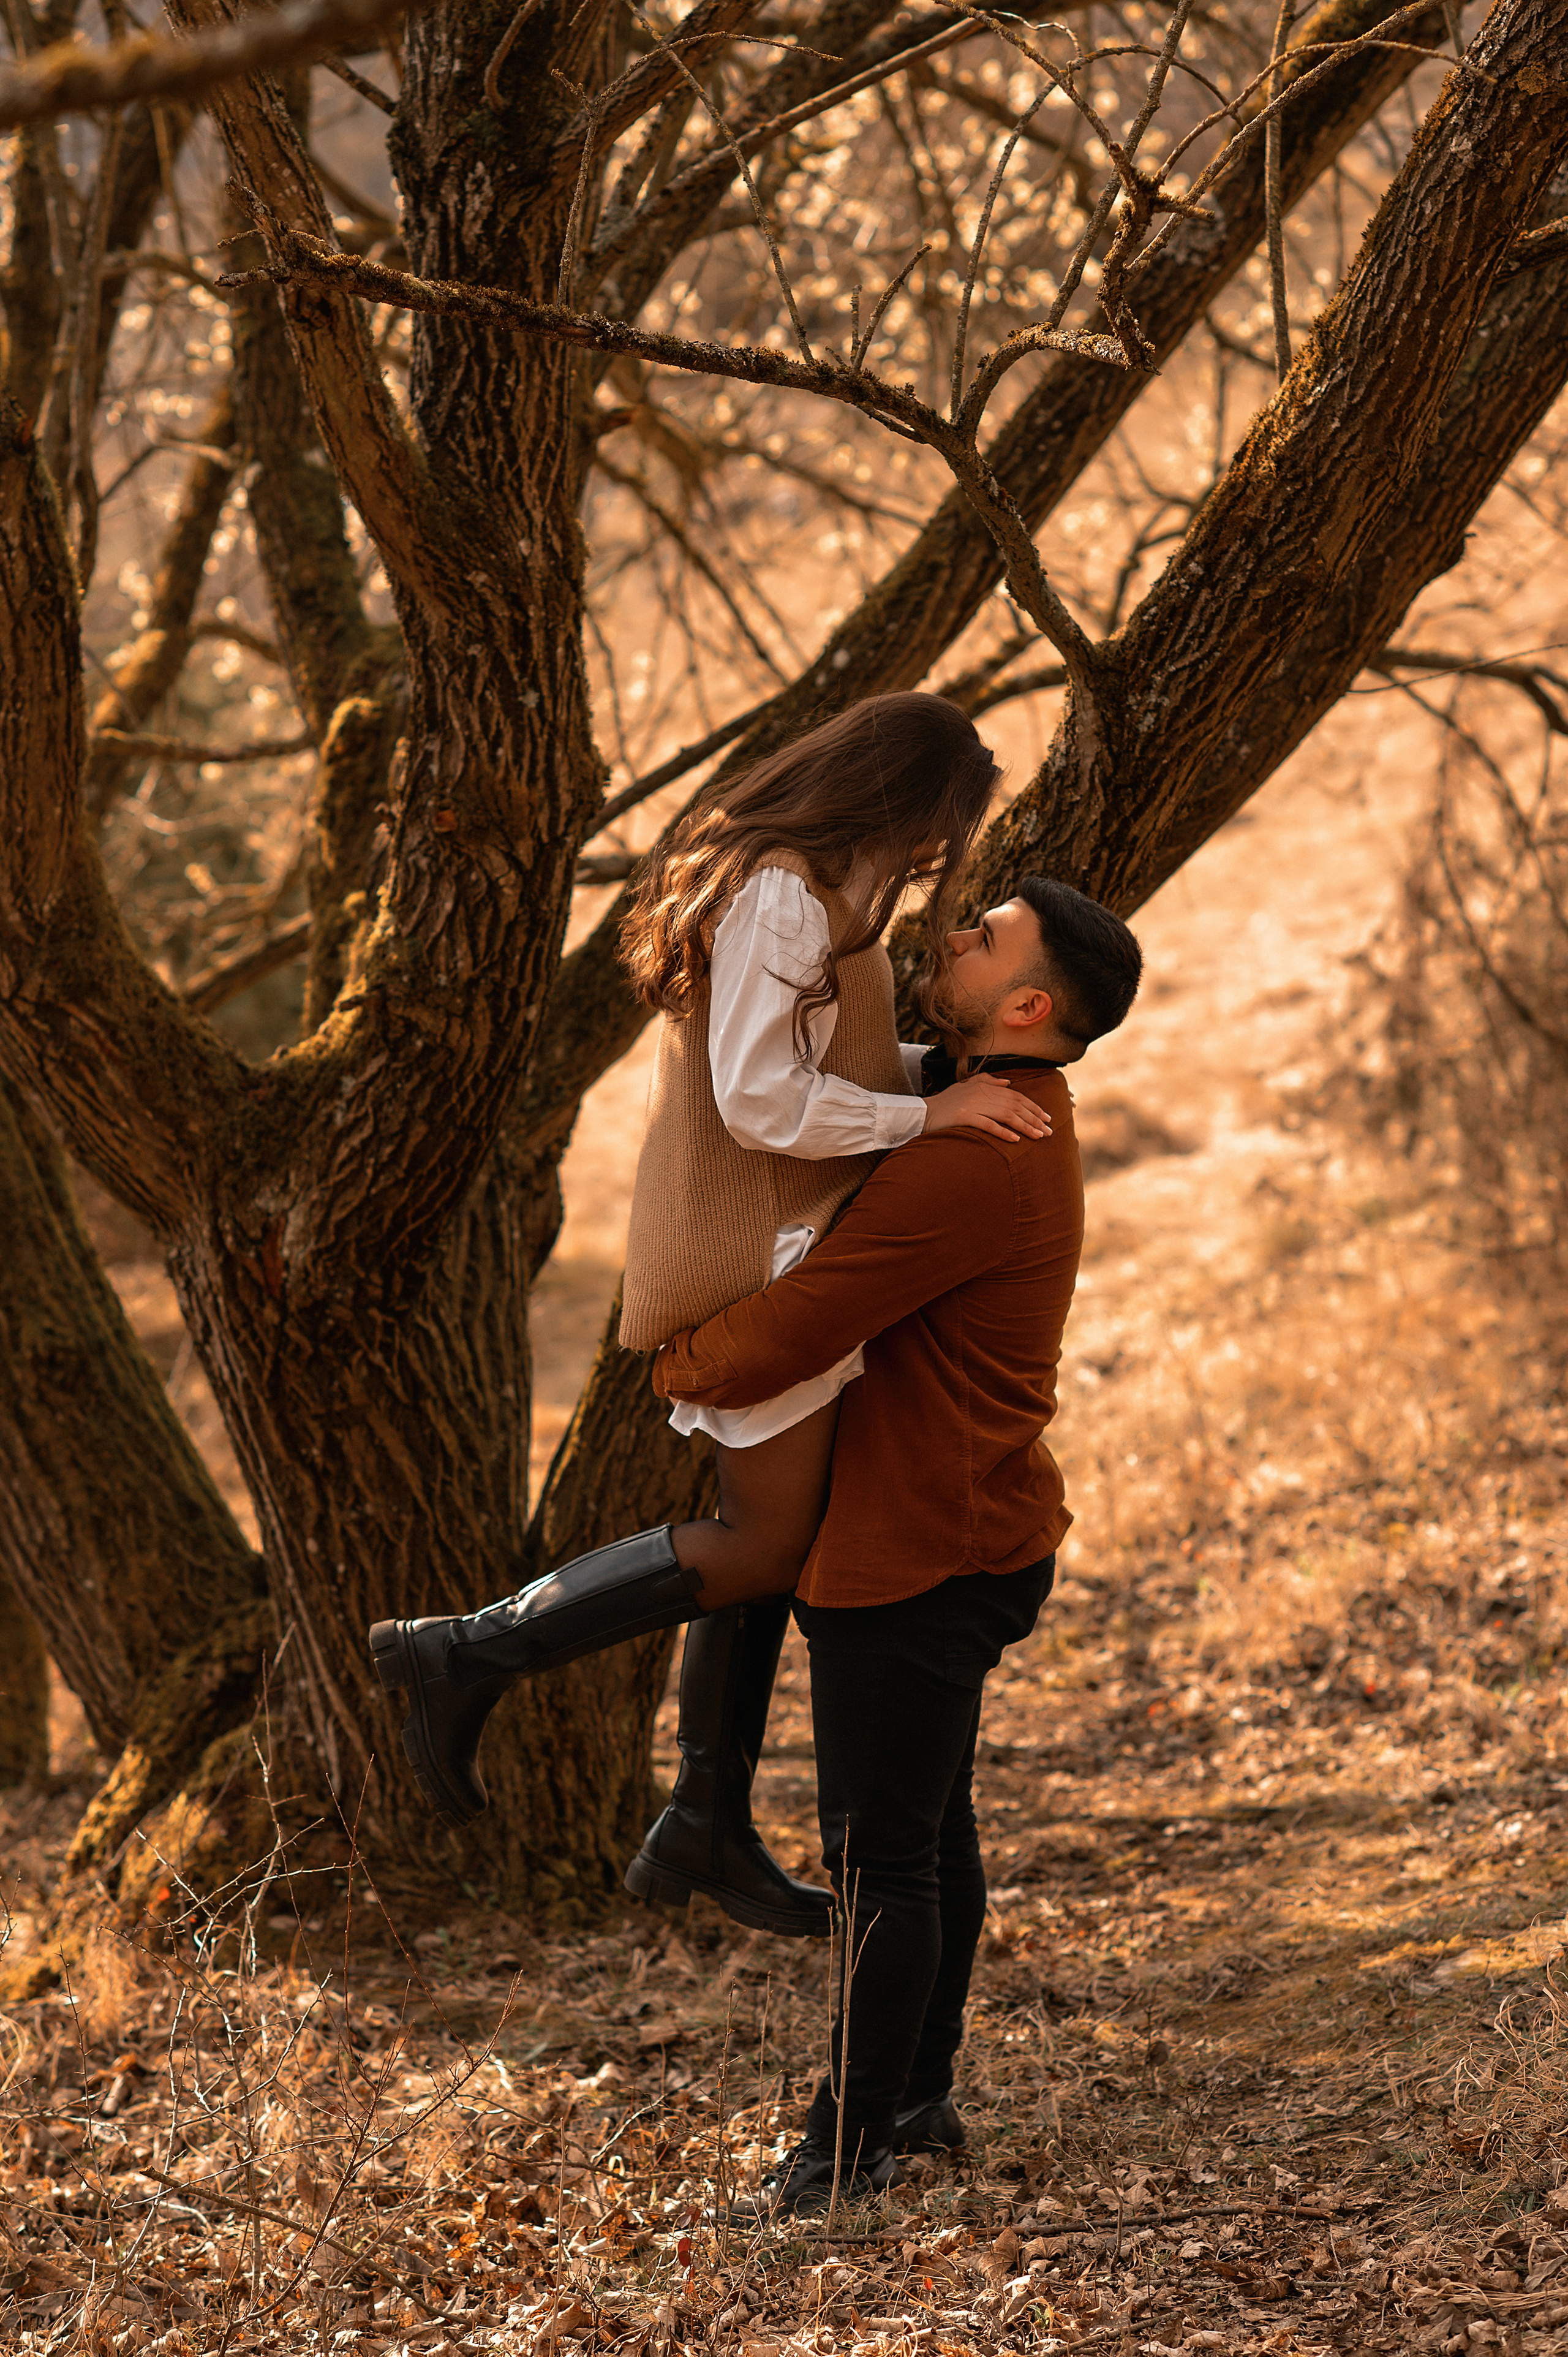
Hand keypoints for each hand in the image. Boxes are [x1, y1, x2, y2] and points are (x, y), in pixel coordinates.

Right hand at [923, 1075, 1051, 1142]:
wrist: (922, 1111)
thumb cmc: (945, 1102)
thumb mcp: (966, 1086)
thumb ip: (987, 1081)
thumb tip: (1008, 1082)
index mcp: (984, 1086)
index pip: (1015, 1096)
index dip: (1033, 1106)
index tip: (1047, 1117)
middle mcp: (981, 1093)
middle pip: (1015, 1105)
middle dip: (1034, 1118)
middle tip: (1049, 1130)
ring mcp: (973, 1105)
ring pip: (1006, 1115)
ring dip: (1025, 1126)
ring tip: (1039, 1136)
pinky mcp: (964, 1117)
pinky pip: (988, 1125)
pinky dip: (1003, 1132)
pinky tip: (1015, 1140)